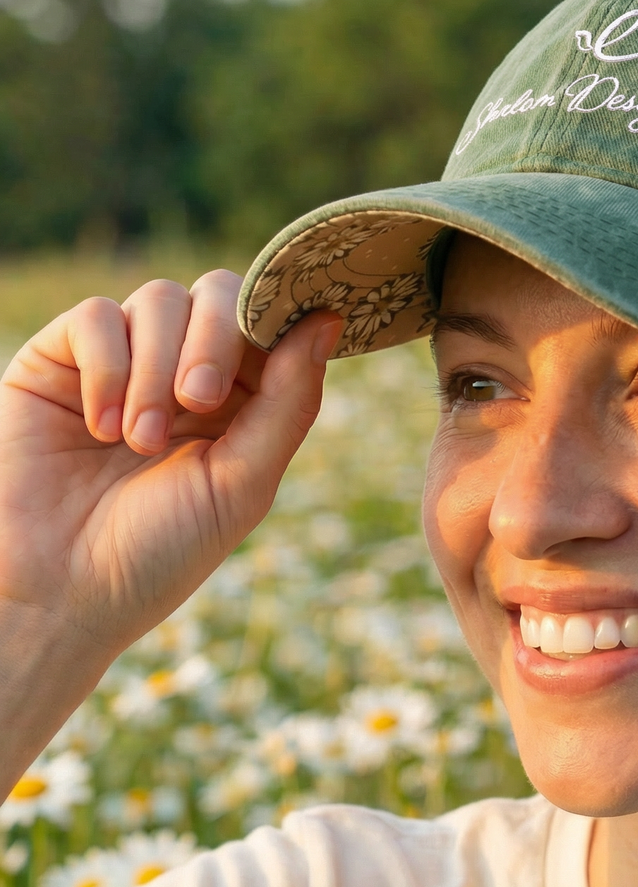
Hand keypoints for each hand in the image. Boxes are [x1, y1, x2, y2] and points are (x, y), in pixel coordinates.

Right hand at [0, 271, 340, 789]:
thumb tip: (329, 318)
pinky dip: (107, 368)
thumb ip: (290, 399)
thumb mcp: (244, 481)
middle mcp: (186, 369)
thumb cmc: (161, 550)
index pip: (272, 323)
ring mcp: (124, 359)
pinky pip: (97, 316)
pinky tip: (102, 428)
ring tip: (141, 443)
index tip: (271, 356)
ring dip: (157, 369)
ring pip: (161, 299)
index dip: (276, 324)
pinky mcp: (60, 359)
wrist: (58, 593)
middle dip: (216, 339)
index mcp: (244, 397)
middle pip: (221, 294)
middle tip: (198, 401)